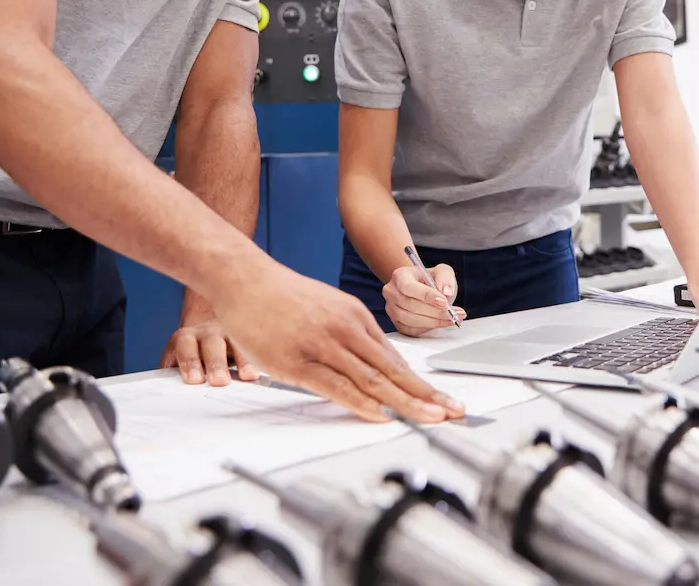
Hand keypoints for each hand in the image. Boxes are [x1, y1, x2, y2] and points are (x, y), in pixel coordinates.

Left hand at [160, 294, 257, 385]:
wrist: (209, 313)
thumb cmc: (192, 347)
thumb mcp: (178, 355)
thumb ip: (172, 372)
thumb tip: (167, 394)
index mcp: (186, 338)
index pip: (185, 348)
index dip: (190, 362)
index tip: (194, 379)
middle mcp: (209, 333)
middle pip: (212, 345)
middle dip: (216, 363)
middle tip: (219, 381)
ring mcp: (232, 331)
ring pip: (238, 342)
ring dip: (244, 360)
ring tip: (248, 376)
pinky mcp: (249, 333)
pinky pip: (257, 342)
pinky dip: (261, 355)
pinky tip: (267, 366)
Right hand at [209, 257, 464, 422]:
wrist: (245, 279)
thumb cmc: (283, 296)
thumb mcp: (329, 307)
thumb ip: (351, 334)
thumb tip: (374, 363)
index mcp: (356, 316)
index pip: (396, 358)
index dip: (423, 384)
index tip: (444, 400)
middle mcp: (346, 329)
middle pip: (393, 370)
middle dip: (427, 395)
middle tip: (453, 412)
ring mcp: (323, 345)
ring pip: (372, 380)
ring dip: (405, 403)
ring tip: (430, 419)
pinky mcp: (298, 361)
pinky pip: (337, 386)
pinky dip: (362, 403)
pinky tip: (381, 414)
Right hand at [383, 263, 465, 336]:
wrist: (422, 288)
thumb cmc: (430, 279)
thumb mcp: (441, 271)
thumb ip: (445, 277)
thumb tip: (446, 292)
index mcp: (400, 275)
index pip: (409, 287)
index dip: (426, 296)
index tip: (444, 302)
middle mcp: (391, 292)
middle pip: (411, 305)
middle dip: (435, 312)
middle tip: (454, 313)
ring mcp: (391, 309)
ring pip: (411, 320)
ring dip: (434, 322)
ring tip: (452, 319)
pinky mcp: (397, 323)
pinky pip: (411, 330)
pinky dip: (428, 328)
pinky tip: (440, 323)